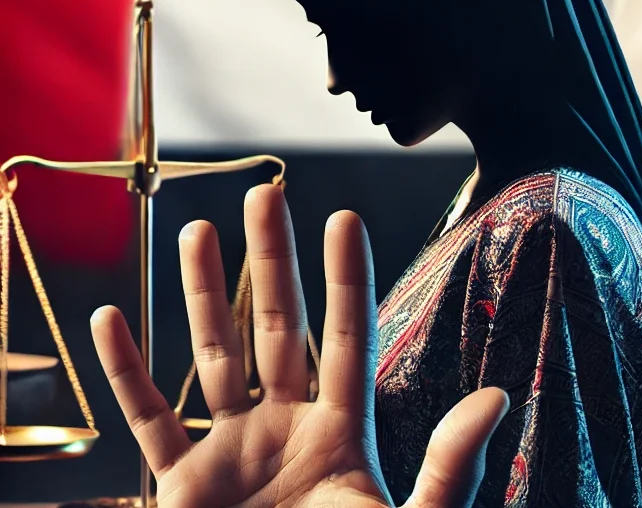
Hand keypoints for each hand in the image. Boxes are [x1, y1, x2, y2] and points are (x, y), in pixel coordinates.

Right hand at [91, 185, 508, 506]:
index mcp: (342, 433)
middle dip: (272, 260)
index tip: (345, 218)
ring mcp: (233, 453)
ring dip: (204, 294)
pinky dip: (126, 372)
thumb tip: (498, 398)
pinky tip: (113, 319)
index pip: (345, 337)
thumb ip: (450, 465)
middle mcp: (287, 429)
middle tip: (267, 194)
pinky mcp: (182, 486)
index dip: (345, 278)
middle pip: (278, 326)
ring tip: (197, 229)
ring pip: (214, 355)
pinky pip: (148, 419)